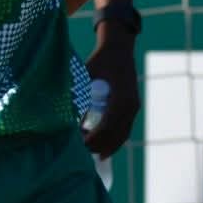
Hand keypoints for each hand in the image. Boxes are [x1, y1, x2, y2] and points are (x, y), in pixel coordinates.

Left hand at [82, 22, 140, 157]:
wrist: (118, 48)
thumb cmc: (99, 61)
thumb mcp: (87, 77)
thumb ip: (80, 97)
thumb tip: (69, 119)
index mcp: (121, 99)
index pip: (106, 127)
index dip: (93, 139)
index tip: (80, 146)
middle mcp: (130, 105)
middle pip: (115, 135)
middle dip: (99, 146)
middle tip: (82, 153)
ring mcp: (134, 107)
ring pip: (122, 134)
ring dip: (108, 146)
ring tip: (93, 154)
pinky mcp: (133, 107)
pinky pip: (125, 128)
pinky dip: (115, 139)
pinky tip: (104, 146)